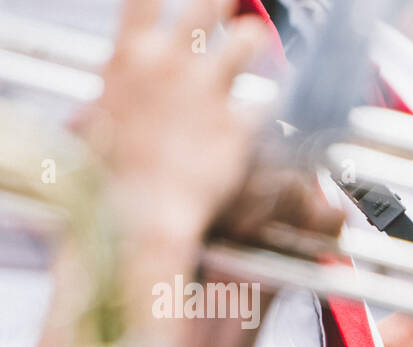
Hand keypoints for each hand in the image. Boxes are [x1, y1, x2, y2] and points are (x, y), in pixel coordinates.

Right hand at [73, 0, 271, 257]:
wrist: (142, 214)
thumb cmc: (111, 174)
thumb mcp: (98, 120)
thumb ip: (116, 95)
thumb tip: (106, 105)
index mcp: (131, 56)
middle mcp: (172, 64)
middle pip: (207, 5)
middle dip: (221, 1)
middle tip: (227, 2)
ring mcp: (208, 92)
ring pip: (246, 40)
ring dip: (252, 37)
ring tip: (252, 39)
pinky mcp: (239, 125)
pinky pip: (266, 102)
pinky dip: (268, 102)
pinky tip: (267, 104)